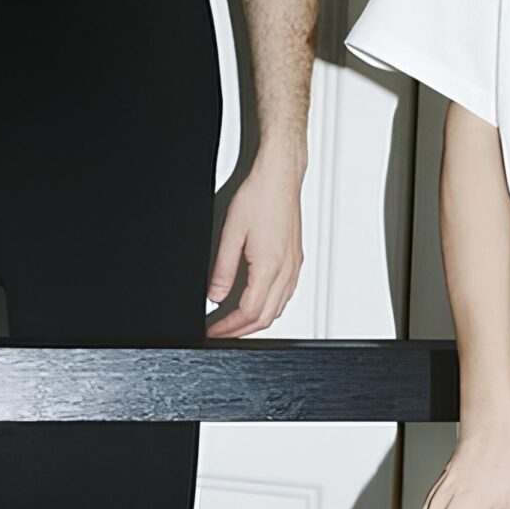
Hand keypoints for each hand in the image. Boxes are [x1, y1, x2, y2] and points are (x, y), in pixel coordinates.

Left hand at [204, 161, 303, 337]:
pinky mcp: (296, 259)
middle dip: (240, 331)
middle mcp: (286, 269)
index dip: (228, 327)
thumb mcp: (231, 232)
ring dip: (256, 321)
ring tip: (234, 323)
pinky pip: (285, 295)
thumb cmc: (260, 195)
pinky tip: (257, 302)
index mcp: (269, 266)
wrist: (281, 176)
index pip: (248, 312)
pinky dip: (270, 307)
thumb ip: (223, 268)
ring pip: (278, 309)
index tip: (213, 330)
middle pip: (265, 317)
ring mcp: (294, 265)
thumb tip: (215, 295)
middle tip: (220, 332)